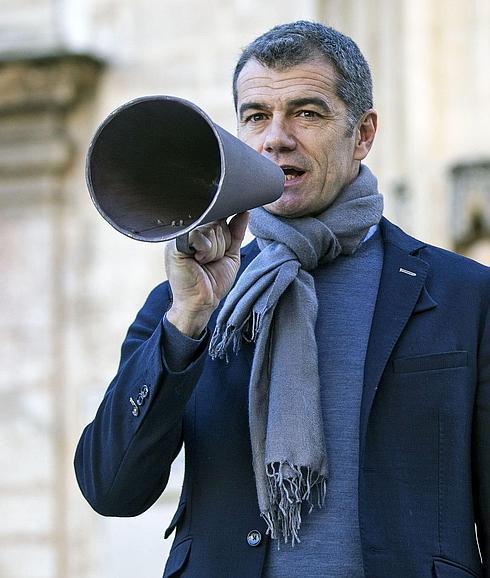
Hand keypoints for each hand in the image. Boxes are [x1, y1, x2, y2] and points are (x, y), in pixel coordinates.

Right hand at [164, 212, 249, 336]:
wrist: (201, 302)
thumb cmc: (213, 281)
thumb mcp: (230, 254)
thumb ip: (236, 232)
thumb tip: (245, 212)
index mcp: (201, 232)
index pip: (221, 218)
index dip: (226, 235)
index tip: (221, 253)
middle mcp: (190, 231)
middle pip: (218, 224)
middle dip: (221, 246)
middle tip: (210, 262)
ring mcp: (181, 237)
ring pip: (211, 230)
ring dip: (214, 251)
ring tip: (203, 263)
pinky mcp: (175, 245)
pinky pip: (199, 236)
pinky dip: (205, 250)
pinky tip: (198, 261)